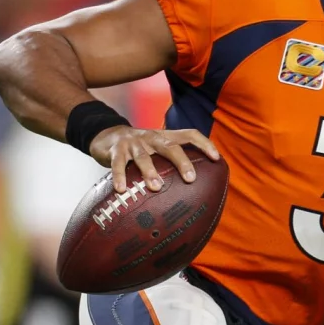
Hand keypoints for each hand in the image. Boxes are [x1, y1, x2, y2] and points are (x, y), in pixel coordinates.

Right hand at [89, 125, 219, 192]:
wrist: (107, 135)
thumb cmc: (139, 149)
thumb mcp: (156, 149)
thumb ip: (170, 163)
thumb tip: (192, 190)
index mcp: (164, 137)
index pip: (189, 134)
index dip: (204, 144)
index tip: (216, 158)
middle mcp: (151, 137)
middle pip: (170, 146)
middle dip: (182, 161)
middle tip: (190, 179)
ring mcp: (133, 143)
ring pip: (144, 156)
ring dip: (150, 171)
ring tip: (156, 187)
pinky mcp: (115, 150)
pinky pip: (118, 164)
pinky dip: (119, 176)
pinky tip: (121, 190)